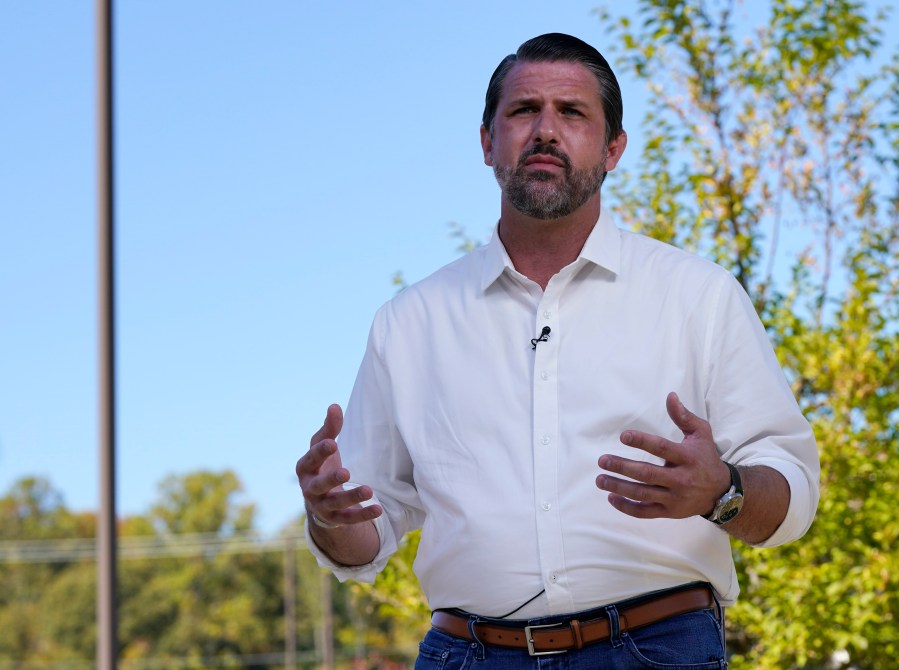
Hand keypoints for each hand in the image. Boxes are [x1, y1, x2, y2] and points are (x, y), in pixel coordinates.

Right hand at [296, 404, 381, 527]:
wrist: (319, 498)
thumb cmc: (322, 464)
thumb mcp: (323, 446)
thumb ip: (330, 428)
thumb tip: (334, 406)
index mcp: (305, 467)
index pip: (310, 459)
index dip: (320, 452)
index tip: (332, 443)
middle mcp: (310, 488)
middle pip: (318, 485)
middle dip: (330, 479)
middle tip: (345, 472)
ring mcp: (322, 505)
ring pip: (335, 503)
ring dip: (351, 497)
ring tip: (369, 490)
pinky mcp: (335, 518)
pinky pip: (348, 518)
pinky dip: (363, 515)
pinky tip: (378, 509)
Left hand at [595, 392, 730, 518]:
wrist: (721, 492)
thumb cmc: (706, 457)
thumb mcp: (701, 434)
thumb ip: (684, 416)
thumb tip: (670, 396)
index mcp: (687, 457)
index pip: (662, 448)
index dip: (642, 442)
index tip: (623, 436)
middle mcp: (681, 479)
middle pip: (647, 474)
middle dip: (622, 467)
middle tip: (602, 461)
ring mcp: (674, 498)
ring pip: (642, 494)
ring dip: (619, 487)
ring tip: (600, 479)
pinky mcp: (669, 511)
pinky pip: (645, 512)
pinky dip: (627, 507)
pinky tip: (611, 497)